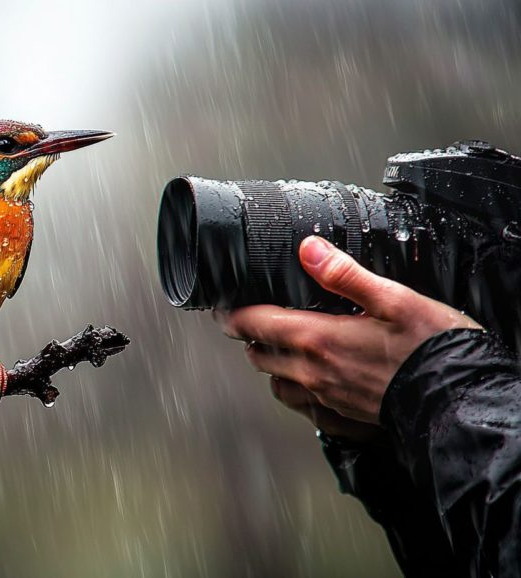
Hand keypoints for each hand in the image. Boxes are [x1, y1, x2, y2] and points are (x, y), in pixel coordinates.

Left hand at [219, 235, 481, 423]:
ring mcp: (325, 397)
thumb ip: (345, 274)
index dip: (231, 314)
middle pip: (257, 355)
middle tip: (253, 320)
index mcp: (318, 338)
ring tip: (280, 347)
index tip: (225, 307)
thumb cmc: (431, 349)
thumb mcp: (392, 298)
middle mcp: (313, 372)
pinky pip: (300, 404)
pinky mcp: (340, 415)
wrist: (456, 400)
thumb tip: (309, 250)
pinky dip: (293, 389)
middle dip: (250, 336)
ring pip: (275, 383)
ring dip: (270, 363)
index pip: (253, 325)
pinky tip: (307, 377)